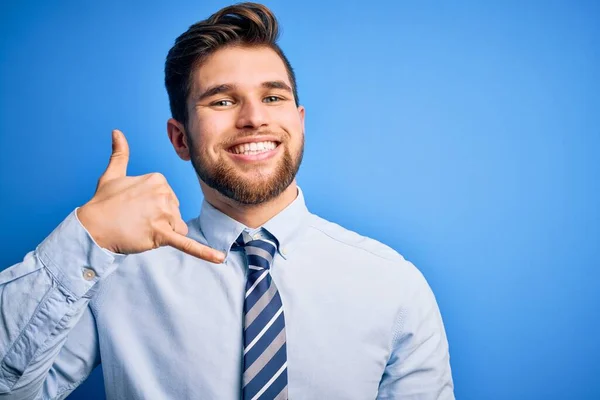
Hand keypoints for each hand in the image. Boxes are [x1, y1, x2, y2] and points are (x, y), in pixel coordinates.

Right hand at [77, 129, 224, 262]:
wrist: (91, 227)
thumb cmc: (102, 202)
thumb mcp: (113, 174)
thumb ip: (120, 153)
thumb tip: (117, 132)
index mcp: (159, 179)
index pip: (170, 199)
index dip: (155, 208)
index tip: (136, 209)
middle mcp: (164, 194)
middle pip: (176, 214)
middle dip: (160, 222)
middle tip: (136, 221)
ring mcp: (163, 215)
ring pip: (178, 229)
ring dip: (163, 234)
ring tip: (141, 230)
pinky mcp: (161, 234)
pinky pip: (187, 244)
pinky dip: (204, 253)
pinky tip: (220, 258)